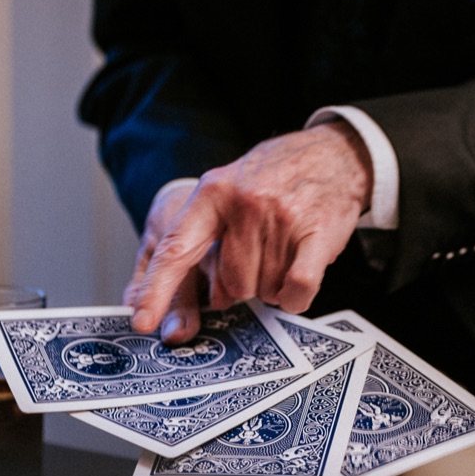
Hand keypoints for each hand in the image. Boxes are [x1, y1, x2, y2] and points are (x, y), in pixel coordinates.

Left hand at [126, 123, 371, 338]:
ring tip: (285, 252)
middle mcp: (244, 203)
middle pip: (232, 284)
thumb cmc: (276, 177)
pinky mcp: (318, 232)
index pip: (176, 248)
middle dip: (247, 283)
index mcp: (213, 192)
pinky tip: (298, 282)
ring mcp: (282, 217)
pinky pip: (297, 287)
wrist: (334, 154)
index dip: (156, 289)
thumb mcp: (229, 189)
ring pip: (265, 290)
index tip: (141, 321)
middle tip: (262, 255)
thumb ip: (204, 236)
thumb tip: (194, 297)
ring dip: (275, 285)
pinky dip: (296, 297)